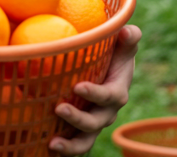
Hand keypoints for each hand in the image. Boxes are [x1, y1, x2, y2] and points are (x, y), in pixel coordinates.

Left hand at [49, 24, 141, 154]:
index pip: (109, 96)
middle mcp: (106, 112)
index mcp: (117, 93)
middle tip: (59, 108)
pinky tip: (47, 148)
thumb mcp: (125, 44)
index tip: (78, 86)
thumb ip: (129, 37)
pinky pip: (75, 144)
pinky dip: (63, 151)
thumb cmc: (116, 55)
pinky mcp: (81, 130)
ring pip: (86, 140)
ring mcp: (94, 123)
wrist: (110, 74)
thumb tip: (127, 31)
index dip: (95, 94)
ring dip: (71, 145)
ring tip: (53, 144)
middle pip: (95, 122)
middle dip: (78, 119)